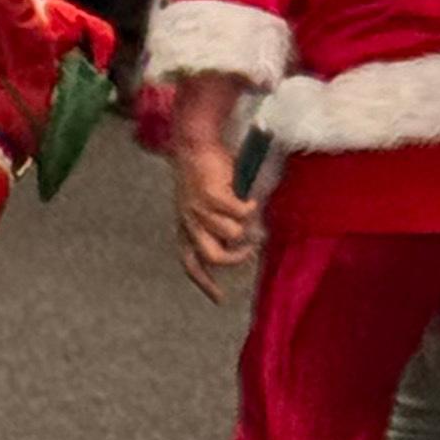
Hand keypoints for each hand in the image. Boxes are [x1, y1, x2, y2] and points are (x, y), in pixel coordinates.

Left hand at [169, 75, 258, 298]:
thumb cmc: (204, 171)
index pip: (190, 263)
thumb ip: (219, 223)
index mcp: (185, 225)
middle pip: (211, 256)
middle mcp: (188, 220)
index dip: (204, 283)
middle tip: (249, 250)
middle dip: (234, 257)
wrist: (195, 140)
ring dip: (246, 229)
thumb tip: (243, 240)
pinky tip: (251, 200)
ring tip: (253, 218)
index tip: (219, 299)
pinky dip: (249, 209)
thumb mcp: (206, 203)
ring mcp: (198, 208)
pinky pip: (238, 213)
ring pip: (229, 235)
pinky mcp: (211, 195)